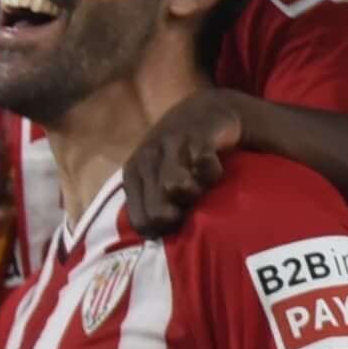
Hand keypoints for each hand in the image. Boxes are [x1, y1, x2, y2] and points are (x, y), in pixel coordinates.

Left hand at [118, 92, 248, 237]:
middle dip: (179, 215)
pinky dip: (213, 173)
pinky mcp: (195, 136)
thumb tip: (154, 237)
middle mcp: (146, 159)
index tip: (177, 220)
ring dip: (197, 192)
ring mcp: (170, 145)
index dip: (161, 230)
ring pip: (178, 188)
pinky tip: (214, 167)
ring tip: (201, 183)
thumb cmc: (180, 154)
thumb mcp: (156, 177)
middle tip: (192, 202)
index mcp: (133, 174)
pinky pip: (204, 166)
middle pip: (159, 212)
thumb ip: (150, 203)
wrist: (205, 111)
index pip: (141, 221)